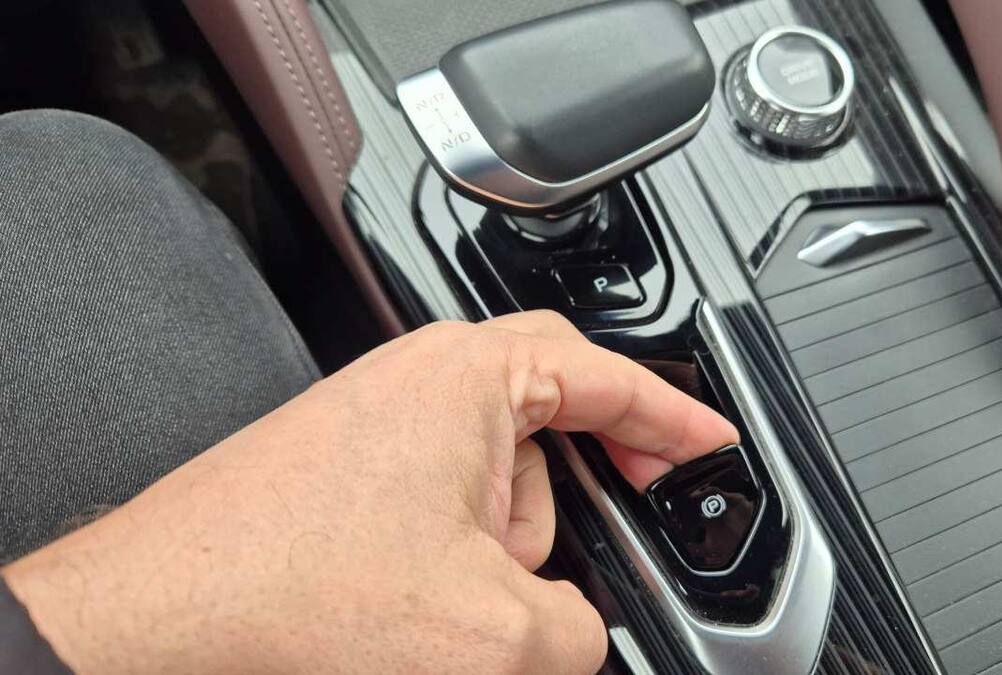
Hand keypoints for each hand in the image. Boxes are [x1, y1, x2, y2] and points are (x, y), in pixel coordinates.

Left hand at [2, 311, 737, 673]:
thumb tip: (584, 634)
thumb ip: (578, 632)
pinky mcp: (351, 461)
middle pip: (553, 412)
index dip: (676, 418)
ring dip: (511, 531)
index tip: (709, 441)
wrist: (158, 617)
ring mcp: (380, 414)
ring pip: (495, 465)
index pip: (609, 377)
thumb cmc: (284, 588)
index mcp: (470, 376)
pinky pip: (443, 490)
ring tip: (469, 599)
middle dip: (583, 483)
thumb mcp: (488, 631)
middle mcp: (420, 376)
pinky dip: (462, 540)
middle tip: (619, 519)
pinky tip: (431, 596)